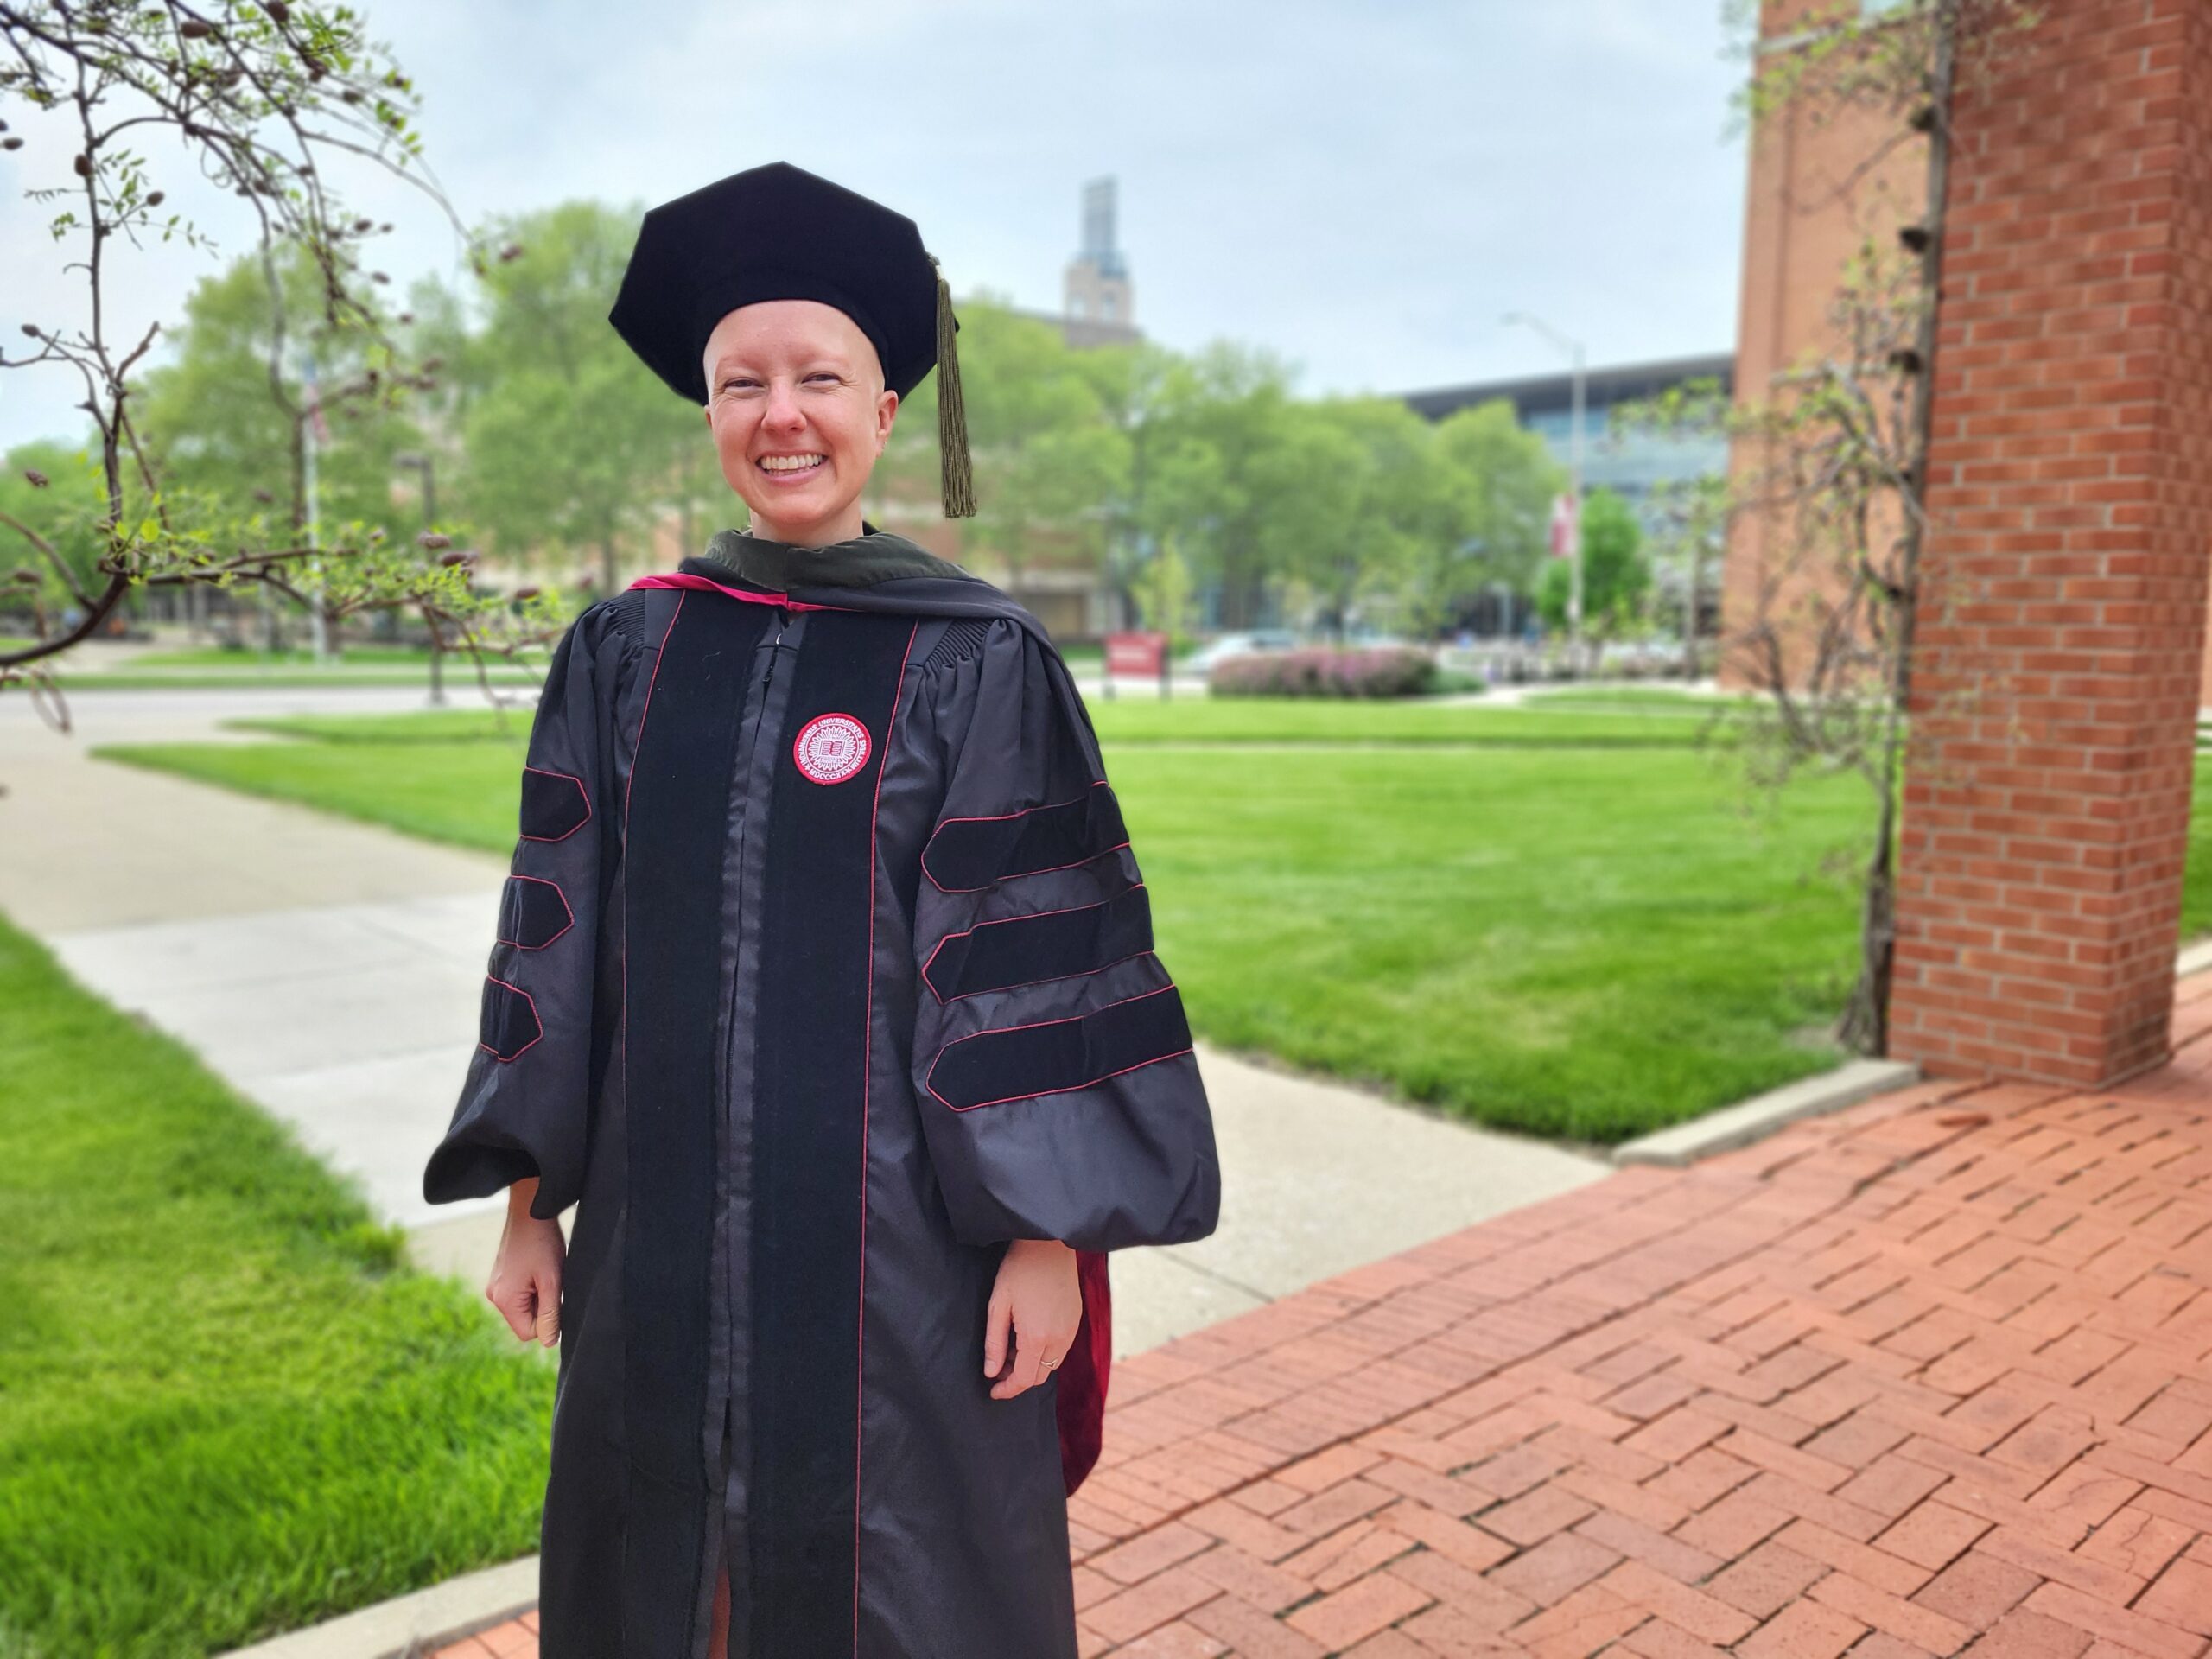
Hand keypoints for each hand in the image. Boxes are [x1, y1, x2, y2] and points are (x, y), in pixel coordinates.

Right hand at [487, 1177, 564, 1346]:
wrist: (530, 1210)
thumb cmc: (543, 1243)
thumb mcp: (552, 1281)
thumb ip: (551, 1314)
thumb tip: (548, 1343)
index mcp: (504, 1300)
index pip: (529, 1332)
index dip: (548, 1320)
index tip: (555, 1294)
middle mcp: (494, 1296)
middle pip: (525, 1320)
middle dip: (542, 1306)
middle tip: (550, 1279)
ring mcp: (495, 1286)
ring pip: (524, 1307)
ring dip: (539, 1295)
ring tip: (544, 1271)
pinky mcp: (500, 1277)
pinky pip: (520, 1294)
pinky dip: (533, 1286)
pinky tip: (538, 1268)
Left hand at [983, 1238, 1079, 1400]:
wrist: (1048, 1243)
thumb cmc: (1019, 1270)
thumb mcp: (998, 1305)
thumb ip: (994, 1343)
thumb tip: (991, 1373)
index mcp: (1036, 1337)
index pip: (1023, 1379)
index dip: (1007, 1390)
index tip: (993, 1390)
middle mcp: (1058, 1338)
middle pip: (1039, 1376)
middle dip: (1018, 1377)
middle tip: (999, 1364)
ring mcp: (1071, 1329)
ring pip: (1051, 1364)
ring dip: (1031, 1364)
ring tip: (1011, 1345)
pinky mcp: (1076, 1319)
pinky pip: (1061, 1348)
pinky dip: (1044, 1352)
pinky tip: (1028, 1334)